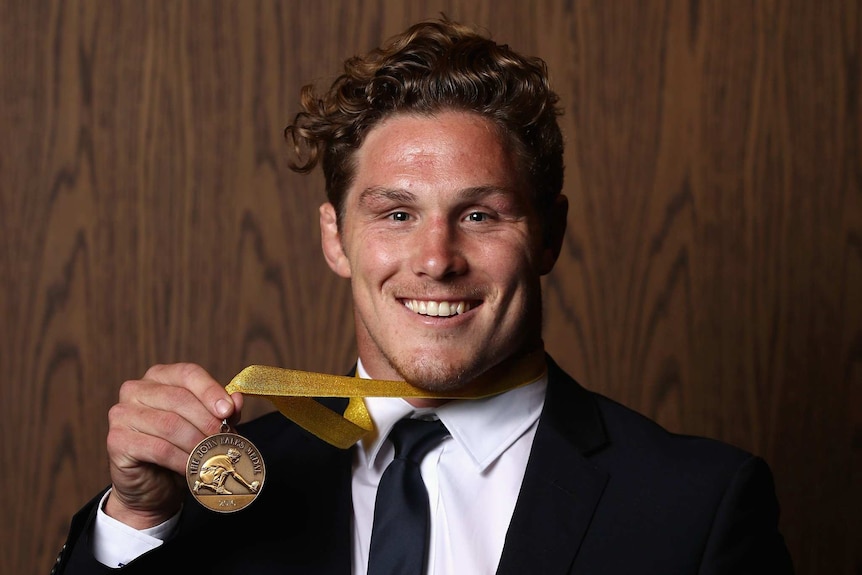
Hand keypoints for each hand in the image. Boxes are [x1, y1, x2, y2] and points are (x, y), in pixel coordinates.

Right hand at [103, 363, 243, 528]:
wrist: (151, 488)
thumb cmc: (178, 450)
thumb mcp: (205, 427)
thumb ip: (221, 412)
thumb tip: (236, 399)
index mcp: (159, 377)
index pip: (188, 373)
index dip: (211, 391)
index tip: (228, 410)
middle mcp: (135, 389)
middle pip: (180, 399)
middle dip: (207, 421)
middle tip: (225, 439)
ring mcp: (122, 414)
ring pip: (170, 425)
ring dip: (197, 443)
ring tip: (213, 455)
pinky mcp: (116, 441)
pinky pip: (158, 448)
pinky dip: (182, 460)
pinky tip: (193, 468)